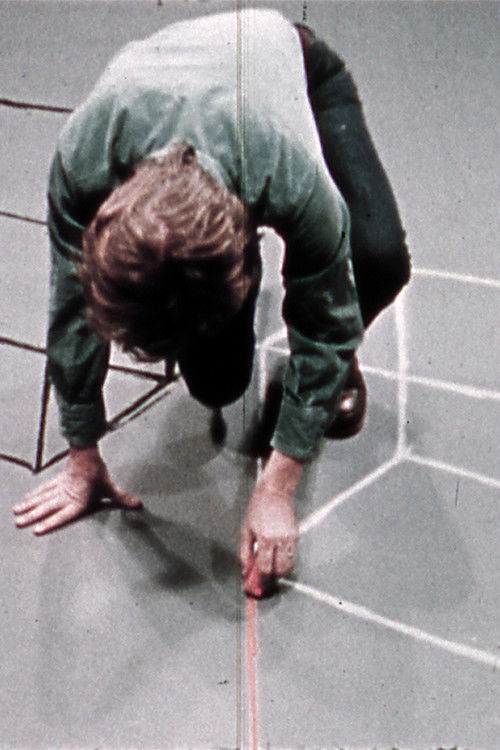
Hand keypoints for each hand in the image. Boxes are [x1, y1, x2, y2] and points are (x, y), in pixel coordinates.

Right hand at [13, 446, 141, 534]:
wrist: (87, 451)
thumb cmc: (97, 471)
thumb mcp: (110, 487)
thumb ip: (121, 498)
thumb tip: (137, 505)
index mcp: (78, 500)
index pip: (63, 514)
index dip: (50, 522)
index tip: (37, 529)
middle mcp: (66, 495)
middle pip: (46, 507)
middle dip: (32, 515)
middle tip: (18, 523)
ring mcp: (59, 487)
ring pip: (41, 498)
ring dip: (29, 506)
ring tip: (16, 513)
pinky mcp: (56, 481)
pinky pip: (42, 489)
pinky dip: (33, 495)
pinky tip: (25, 499)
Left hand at [239, 450, 302, 580]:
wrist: (275, 491)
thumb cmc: (258, 508)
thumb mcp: (245, 530)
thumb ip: (245, 553)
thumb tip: (246, 571)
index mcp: (266, 539)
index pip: (266, 568)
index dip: (260, 580)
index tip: (255, 585)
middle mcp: (281, 540)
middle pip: (280, 571)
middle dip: (271, 578)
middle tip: (262, 579)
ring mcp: (291, 538)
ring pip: (289, 566)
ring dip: (279, 571)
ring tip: (269, 568)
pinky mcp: (296, 536)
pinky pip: (292, 555)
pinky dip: (284, 560)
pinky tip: (275, 555)